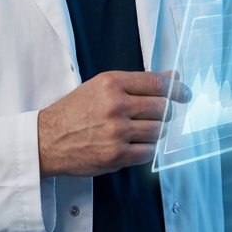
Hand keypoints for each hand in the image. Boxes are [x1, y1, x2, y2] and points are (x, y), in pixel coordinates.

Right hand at [37, 71, 189, 177]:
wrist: (47, 139)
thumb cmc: (74, 111)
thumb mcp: (102, 87)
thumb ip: (138, 82)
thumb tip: (173, 76)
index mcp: (112, 83)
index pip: (157, 83)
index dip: (176, 89)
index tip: (184, 93)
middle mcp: (116, 105)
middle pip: (162, 108)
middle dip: (167, 112)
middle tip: (162, 115)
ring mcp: (117, 131)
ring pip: (158, 131)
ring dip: (157, 132)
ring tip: (143, 130)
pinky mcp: (116, 155)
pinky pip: (149, 152)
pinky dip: (148, 149)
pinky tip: (138, 144)